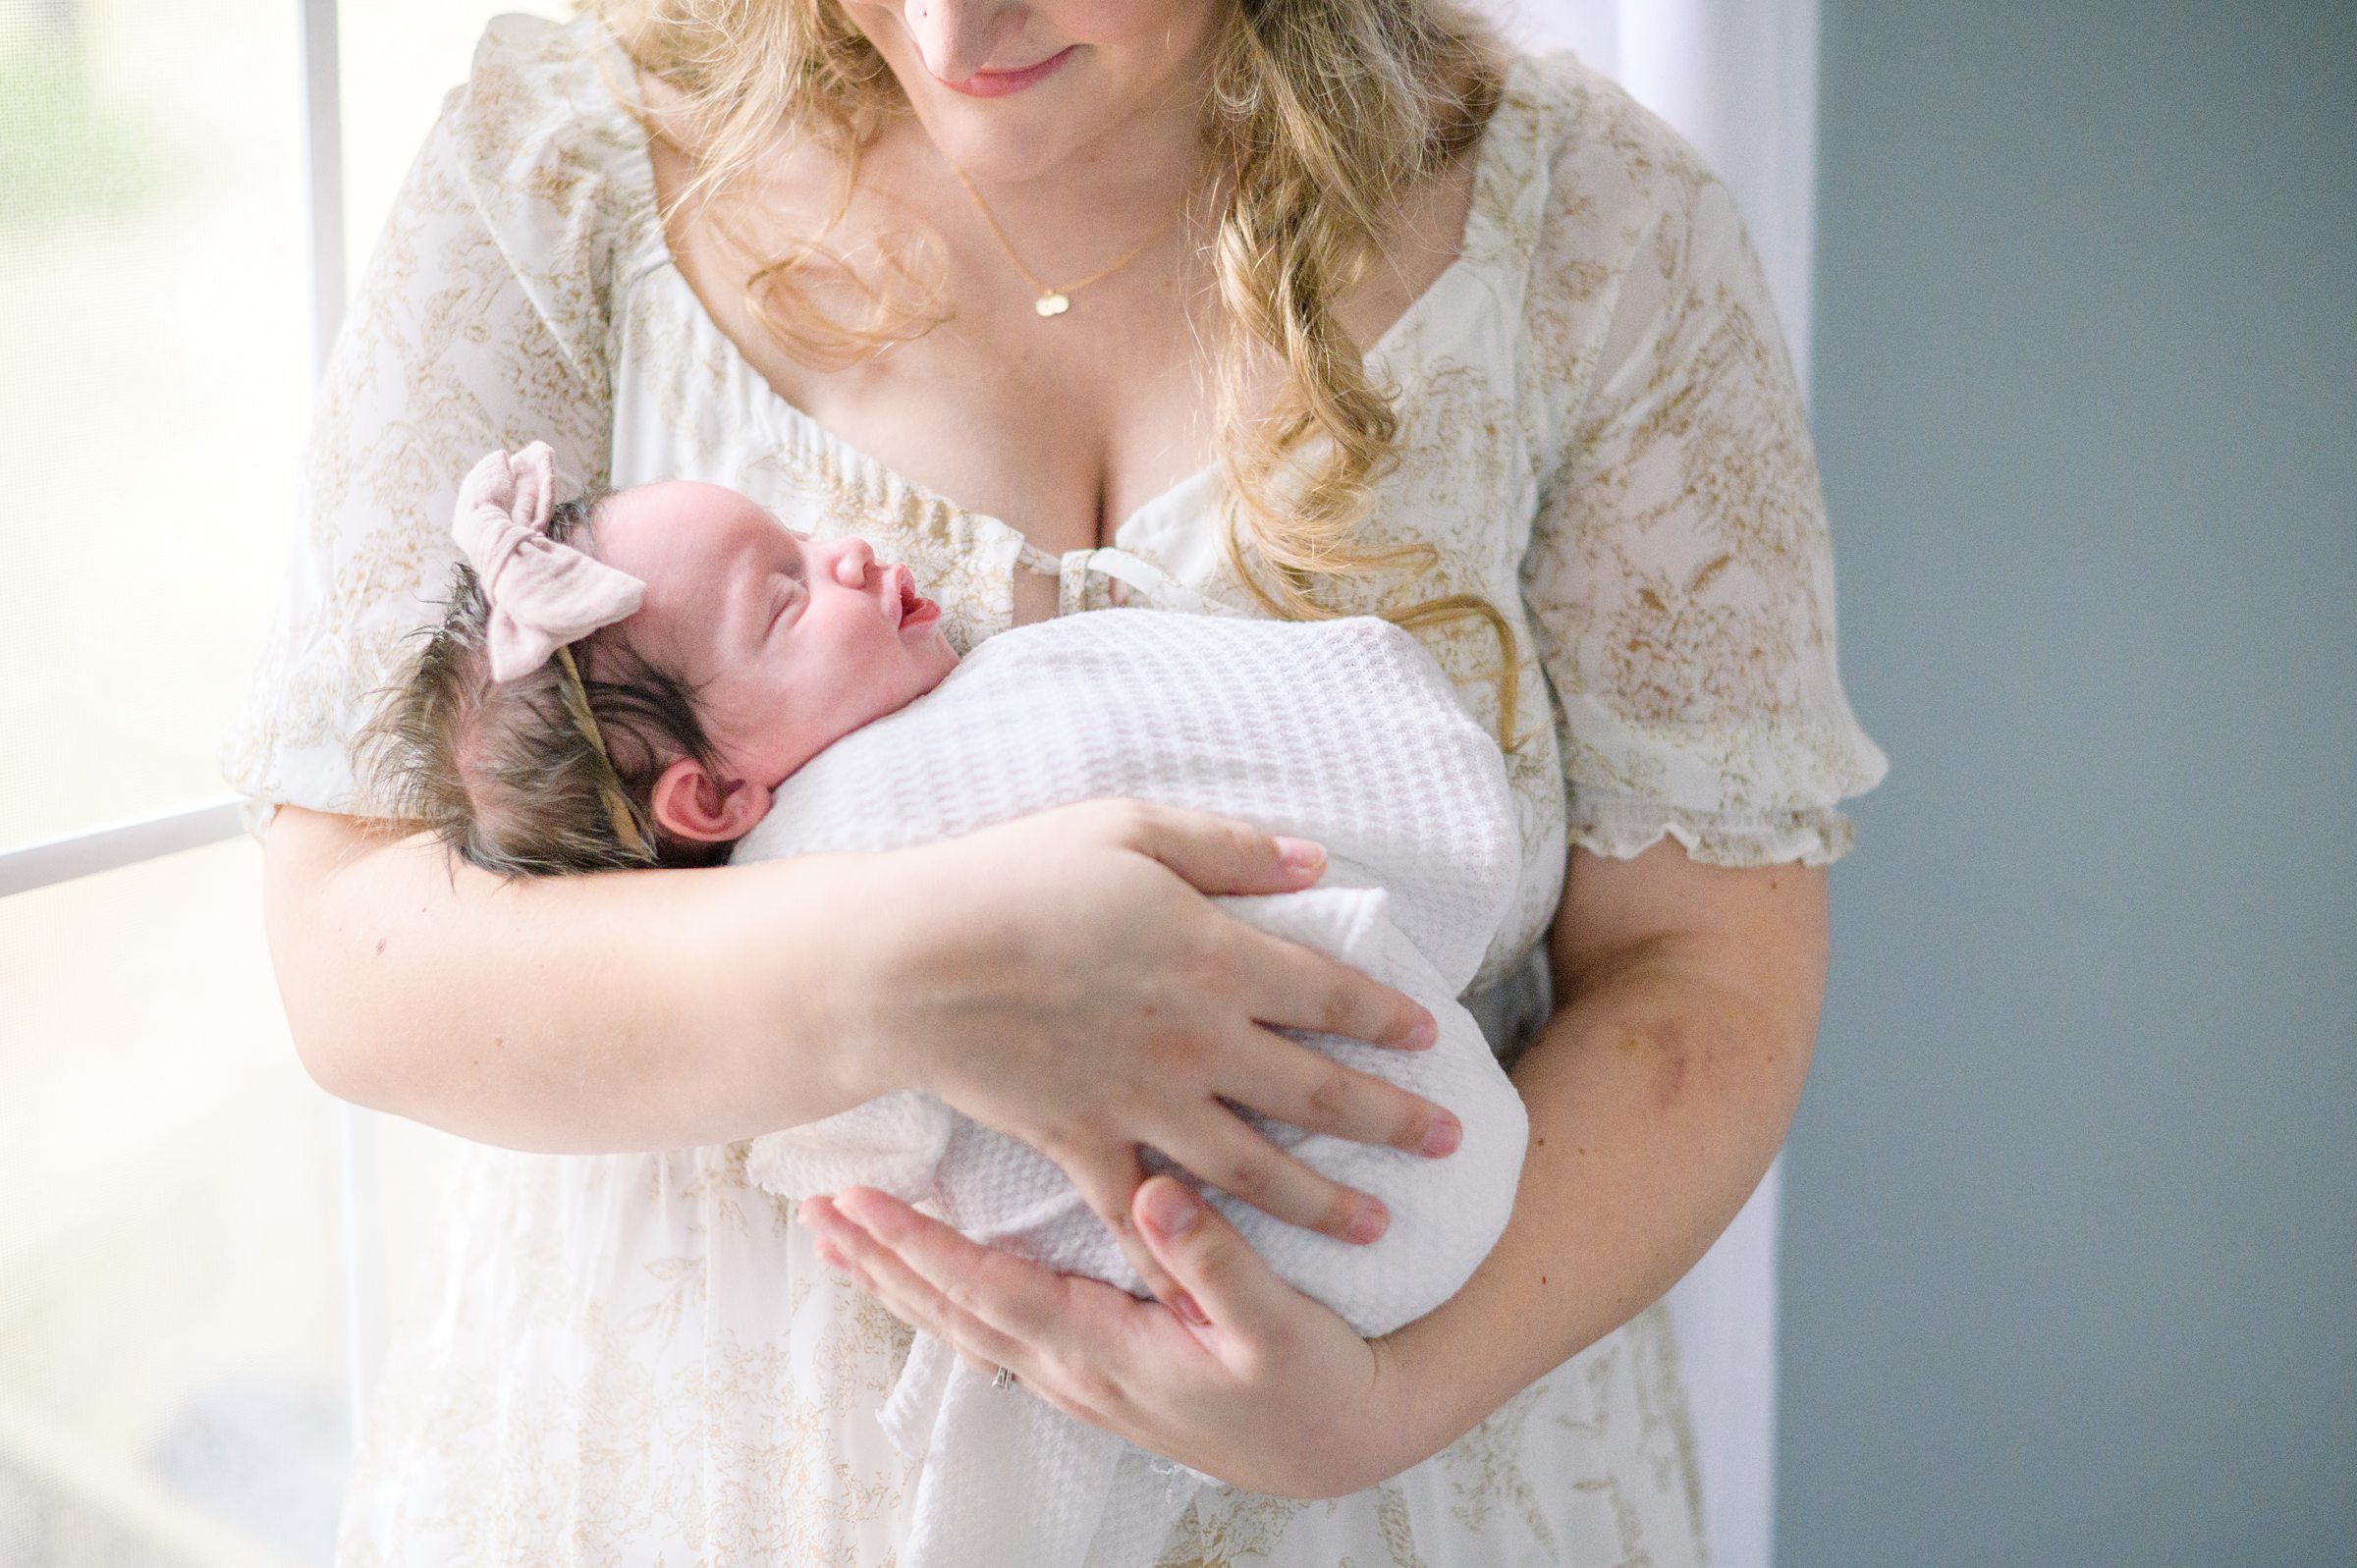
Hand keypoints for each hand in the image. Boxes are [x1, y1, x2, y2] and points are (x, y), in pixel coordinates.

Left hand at [799, 1174, 1432, 1500]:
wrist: (1339, 1447)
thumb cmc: (1312, 1382)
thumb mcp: (1278, 1323)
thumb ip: (1215, 1259)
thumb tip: (1150, 1192)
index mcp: (1108, 1350)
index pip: (990, 1291)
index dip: (920, 1247)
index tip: (861, 1206)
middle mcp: (1076, 1371)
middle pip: (953, 1314)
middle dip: (880, 1263)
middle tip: (817, 1211)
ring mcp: (1079, 1379)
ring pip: (964, 1327)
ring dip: (899, 1284)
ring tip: (844, 1243)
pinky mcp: (1094, 1374)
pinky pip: (993, 1333)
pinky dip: (944, 1299)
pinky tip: (926, 1282)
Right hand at [831, 799, 1459, 1305]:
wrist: (909, 962)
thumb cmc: (1015, 877)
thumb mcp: (1130, 828)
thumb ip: (1230, 849)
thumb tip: (1316, 861)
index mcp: (1217, 959)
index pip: (1331, 995)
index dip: (1388, 1018)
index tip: (1431, 1039)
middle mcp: (1197, 1043)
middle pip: (1316, 1095)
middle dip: (1391, 1122)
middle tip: (1449, 1143)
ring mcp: (1143, 1104)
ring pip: (1255, 1170)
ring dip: (1322, 1202)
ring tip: (1378, 1228)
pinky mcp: (1083, 1144)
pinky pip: (1140, 1211)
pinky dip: (1179, 1250)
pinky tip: (1217, 1281)